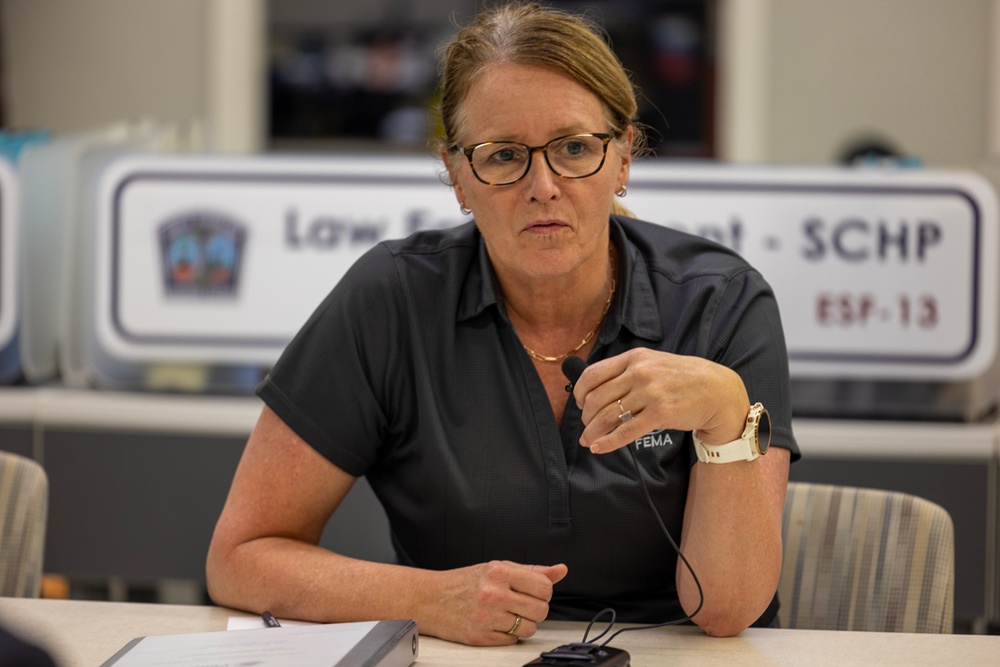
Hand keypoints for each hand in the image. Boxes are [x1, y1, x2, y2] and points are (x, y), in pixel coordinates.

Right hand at [421, 561, 567, 644]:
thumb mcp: (497, 568)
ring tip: (507, 614)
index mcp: (500, 572)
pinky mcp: (481, 637)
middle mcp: (494, 594)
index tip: (534, 592)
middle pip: (540, 610)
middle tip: (520, 604)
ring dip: (523, 624)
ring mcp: (487, 617)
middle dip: (535, 609)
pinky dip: (508, 634)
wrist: (431, 599)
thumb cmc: (465, 582)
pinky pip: (512, 641)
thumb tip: (560, 570)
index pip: (544, 587)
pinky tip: (495, 623)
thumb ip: (531, 571)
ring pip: (529, 628)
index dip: (544, 592)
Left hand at [570, 348, 748, 453]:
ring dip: (592, 431)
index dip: (579, 392)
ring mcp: (650, 393)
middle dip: (585, 416)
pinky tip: (598, 448)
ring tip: (588, 440)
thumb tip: (597, 389)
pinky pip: (626, 431)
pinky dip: (608, 442)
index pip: (593, 374)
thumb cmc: (683, 379)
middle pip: (596, 397)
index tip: (579, 403)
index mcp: (634, 358)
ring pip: (608, 415)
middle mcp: (640, 372)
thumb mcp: (654, 363)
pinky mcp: (661, 413)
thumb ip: (628, 371)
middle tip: (586, 425)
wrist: (717, 391)